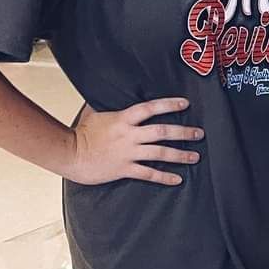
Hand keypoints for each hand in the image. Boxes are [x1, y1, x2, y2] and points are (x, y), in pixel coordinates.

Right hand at [66, 97, 203, 186]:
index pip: (150, 108)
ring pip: (160, 153)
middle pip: (162, 132)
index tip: (185, 104)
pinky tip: (177, 179)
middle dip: (183, 133)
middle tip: (199, 134)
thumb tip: (110, 89)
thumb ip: (107, 103)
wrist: (69, 154)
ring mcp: (128, 153)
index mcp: (123, 119)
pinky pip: (149, 174)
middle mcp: (129, 135)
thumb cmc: (80, 132)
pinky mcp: (124, 169)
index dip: (169, 105)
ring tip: (195, 157)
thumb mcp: (94, 111)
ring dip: (180, 155)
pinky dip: (164, 177)